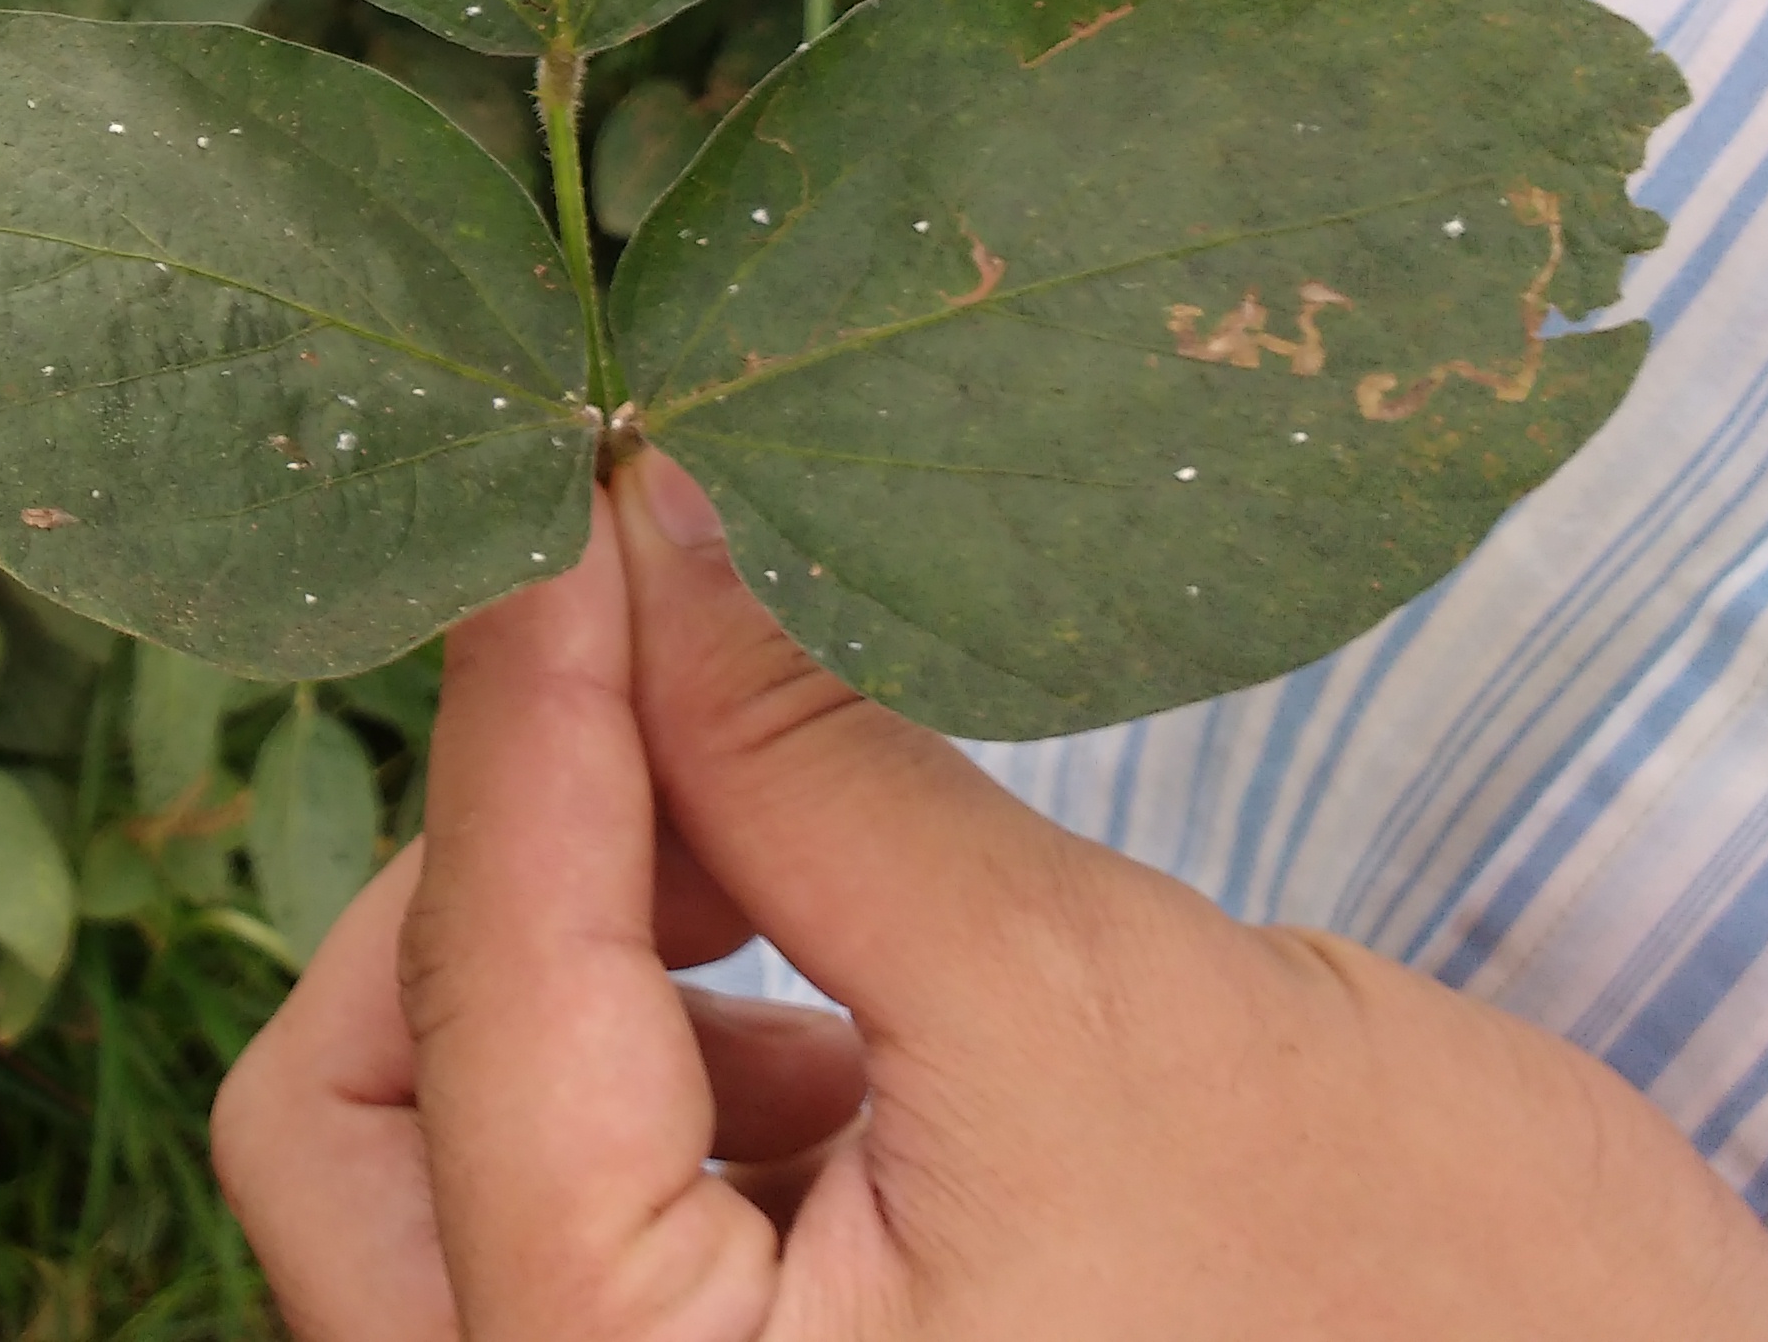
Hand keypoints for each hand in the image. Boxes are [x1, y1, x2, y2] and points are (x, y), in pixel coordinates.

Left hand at [212, 448, 1767, 1340]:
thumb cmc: (1424, 1307)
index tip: (557, 505)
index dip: (518, 726)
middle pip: (342, 1124)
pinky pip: (547, 1225)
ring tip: (799, 890)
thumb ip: (805, 771)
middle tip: (672, 725)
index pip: (471, 1011)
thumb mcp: (1084, 1005)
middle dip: (489, 890)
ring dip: (577, 979)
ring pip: (427, 1168)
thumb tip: (628, 526)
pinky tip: (827, 1015)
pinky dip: (647, 1076)